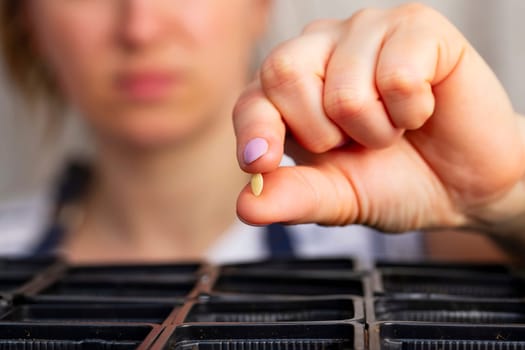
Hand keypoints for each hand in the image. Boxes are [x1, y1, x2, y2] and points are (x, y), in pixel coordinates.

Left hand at [233, 3, 524, 234]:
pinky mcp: (415, 26)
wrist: (462, 183)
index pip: (252, 100)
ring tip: (394, 126)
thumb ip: (293, 198)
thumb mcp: (337, 198)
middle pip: (284, 74)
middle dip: (327, 134)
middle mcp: (320, 48)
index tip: (261, 162)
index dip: (256, 131)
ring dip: (376, 130)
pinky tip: (421, 108)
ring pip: (345, 89)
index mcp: (290, 90)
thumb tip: (247, 207)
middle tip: (358, 142)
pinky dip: (413, 111)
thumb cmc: (394, 182)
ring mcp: (365, 31)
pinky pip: (398, 76)